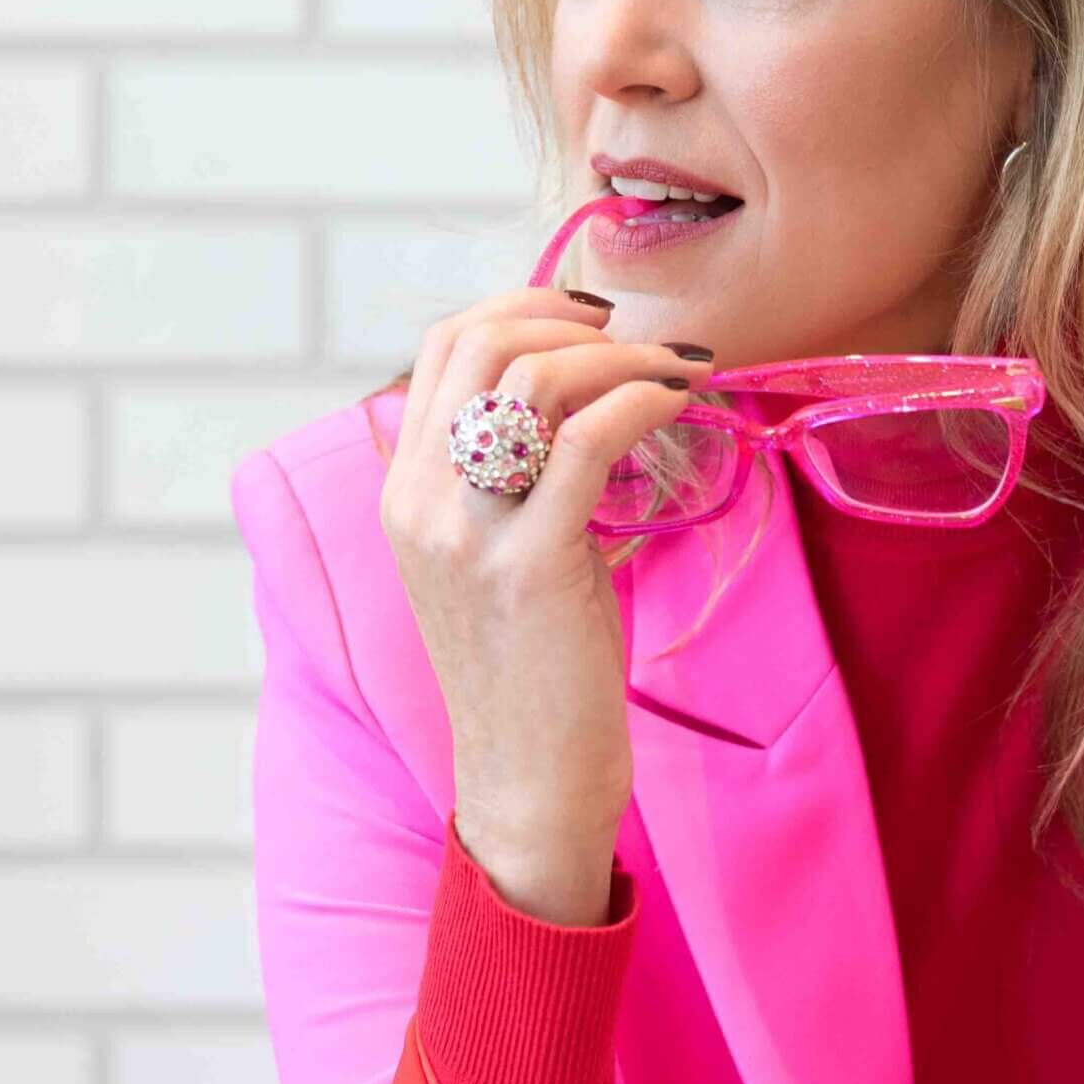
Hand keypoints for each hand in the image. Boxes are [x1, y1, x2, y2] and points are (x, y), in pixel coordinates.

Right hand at [377, 286, 714, 855]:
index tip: (592, 317)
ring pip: (534, 379)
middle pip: (483, 343)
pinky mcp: (529, 566)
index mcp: (404, 491)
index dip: (523, 308)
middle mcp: (419, 501)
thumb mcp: (489, 550)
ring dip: (619, 357)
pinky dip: (641, 401)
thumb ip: (501, 471)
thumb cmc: (529, 660)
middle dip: (572, 320)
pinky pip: (585, 441)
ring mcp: (467, 533)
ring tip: (673, 372)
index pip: (445, 347)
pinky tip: (678, 405)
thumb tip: (573, 386)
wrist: (527, 775)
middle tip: (639, 342)